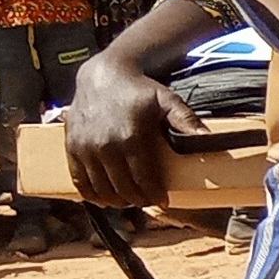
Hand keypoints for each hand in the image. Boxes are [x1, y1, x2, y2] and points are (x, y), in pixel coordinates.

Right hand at [65, 34, 189, 210]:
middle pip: (123, 188)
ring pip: (101, 189)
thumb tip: (207, 137)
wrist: (101, 77)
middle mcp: (105, 146)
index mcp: (130, 138)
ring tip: (129, 199)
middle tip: (147, 200)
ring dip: (117, 200)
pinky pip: (79, 180)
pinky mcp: (71, 147)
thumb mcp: (167, 100)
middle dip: (138, 199)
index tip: (163, 202)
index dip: (154, 195)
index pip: (144, 179)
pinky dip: (91, 193)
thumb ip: (186, 119)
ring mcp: (85, 148)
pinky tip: (104, 197)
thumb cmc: (139, 90)